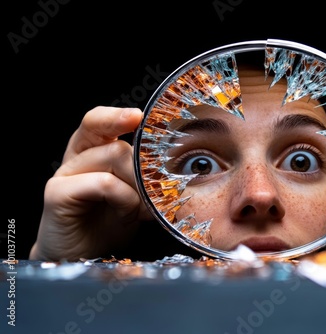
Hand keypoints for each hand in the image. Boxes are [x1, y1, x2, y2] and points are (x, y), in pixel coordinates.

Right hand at [29, 107, 152, 260]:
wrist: (81, 258)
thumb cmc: (109, 223)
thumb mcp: (136, 196)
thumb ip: (147, 177)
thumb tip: (177, 168)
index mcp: (94, 150)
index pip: (102, 122)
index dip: (118, 116)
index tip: (139, 116)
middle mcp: (78, 156)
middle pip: (115, 140)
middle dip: (145, 168)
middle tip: (157, 193)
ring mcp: (65, 172)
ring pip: (114, 156)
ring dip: (137, 186)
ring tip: (139, 210)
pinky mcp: (57, 192)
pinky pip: (104, 182)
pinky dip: (124, 198)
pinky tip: (126, 213)